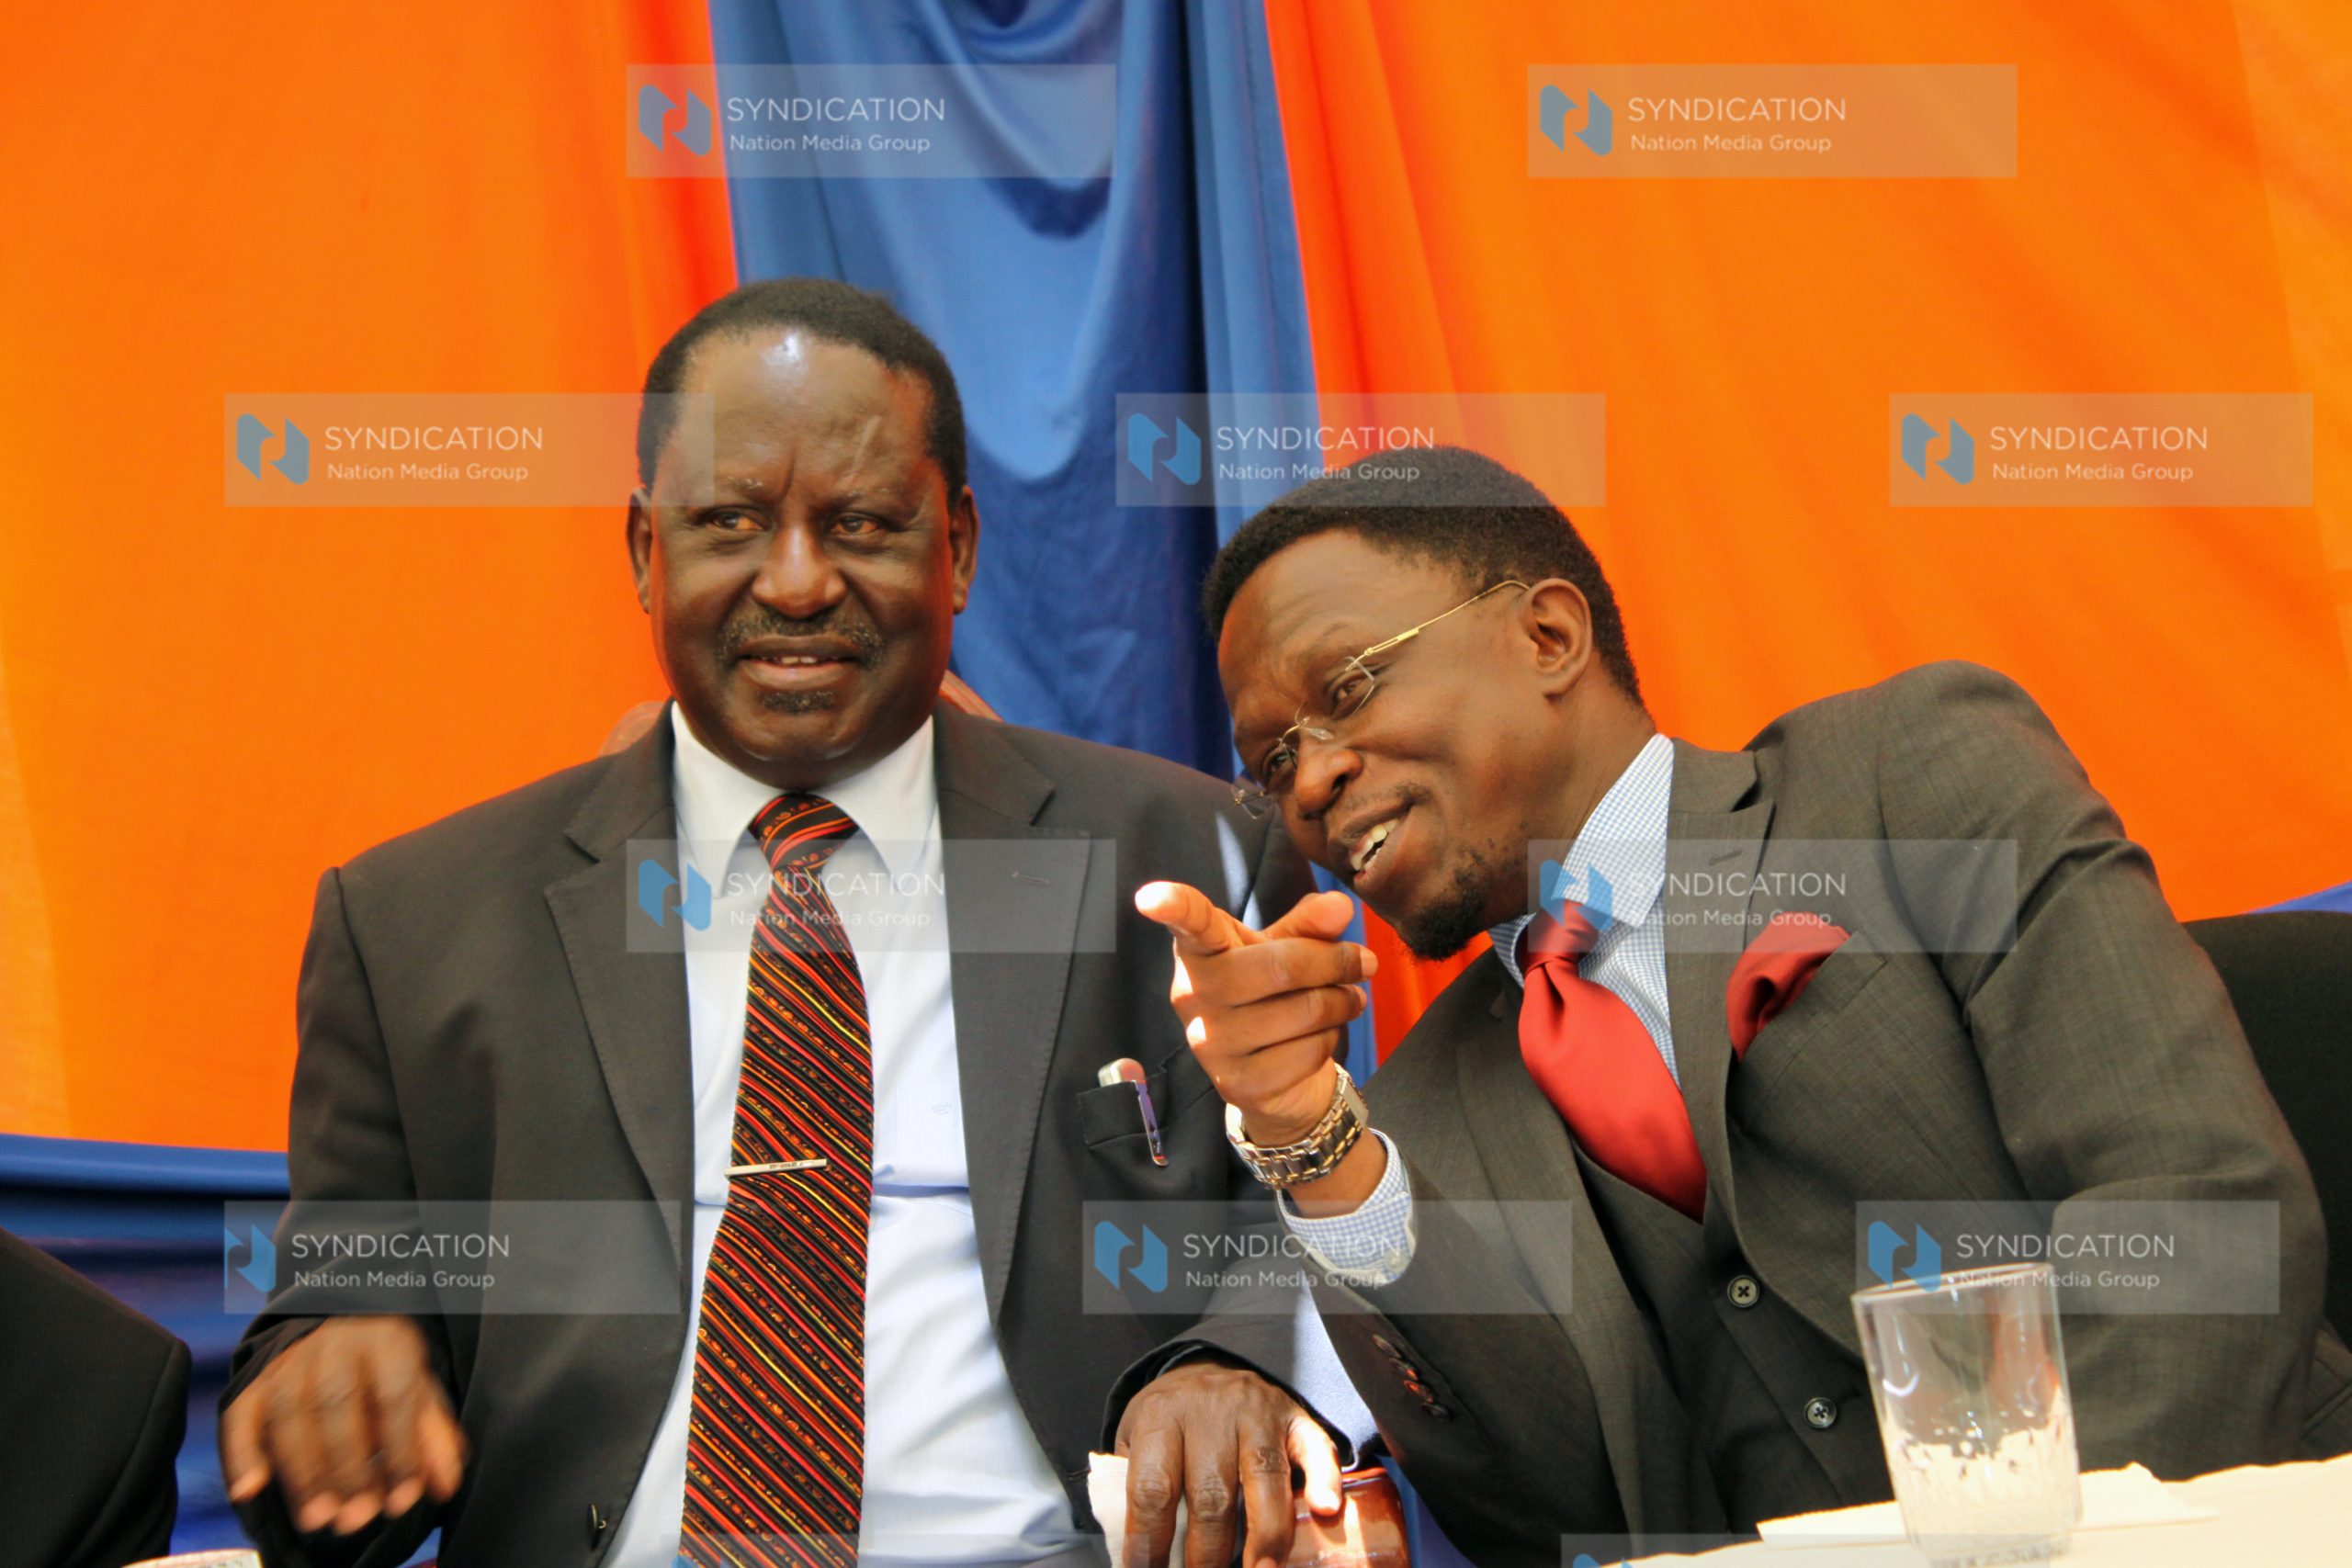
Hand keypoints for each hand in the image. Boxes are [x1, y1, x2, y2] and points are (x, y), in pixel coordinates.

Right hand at [220, 1315, 466, 1535]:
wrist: (345, 1335)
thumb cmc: (390, 1378)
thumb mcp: (422, 1396)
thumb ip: (435, 1440)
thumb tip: (445, 1486)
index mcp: (387, 1341)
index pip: (395, 1394)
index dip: (401, 1451)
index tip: (402, 1500)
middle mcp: (335, 1344)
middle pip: (335, 1403)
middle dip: (345, 1468)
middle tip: (354, 1518)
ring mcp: (290, 1360)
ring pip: (287, 1412)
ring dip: (300, 1472)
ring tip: (316, 1519)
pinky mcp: (257, 1381)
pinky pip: (241, 1415)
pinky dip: (242, 1454)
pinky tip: (249, 1492)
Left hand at [1116, 1357, 1342, 1567]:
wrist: (1206, 1368)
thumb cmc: (1169, 1422)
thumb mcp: (1135, 1441)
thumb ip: (1136, 1488)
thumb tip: (1138, 1556)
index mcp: (1162, 1416)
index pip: (1153, 1489)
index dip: (1151, 1542)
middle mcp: (1211, 1410)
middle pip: (1210, 1494)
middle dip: (1208, 1554)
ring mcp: (1258, 1411)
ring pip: (1263, 1478)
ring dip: (1264, 1538)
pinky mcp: (1296, 1418)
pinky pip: (1316, 1448)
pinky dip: (1324, 1480)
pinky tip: (1324, 1511)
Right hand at [1134, 883, 1375, 1145]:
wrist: (1273, 1079)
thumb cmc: (1273, 997)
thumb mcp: (1287, 952)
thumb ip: (1310, 926)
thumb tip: (1341, 905)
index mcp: (1201, 953)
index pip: (1188, 925)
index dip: (1173, 907)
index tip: (1151, 898)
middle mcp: (1192, 995)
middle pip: (1279, 966)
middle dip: (1334, 962)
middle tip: (1364, 961)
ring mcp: (1210, 1043)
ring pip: (1303, 1010)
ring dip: (1342, 1002)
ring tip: (1349, 999)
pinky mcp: (1235, 1083)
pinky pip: (1307, 1051)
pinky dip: (1330, 1040)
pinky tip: (1322, 1037)